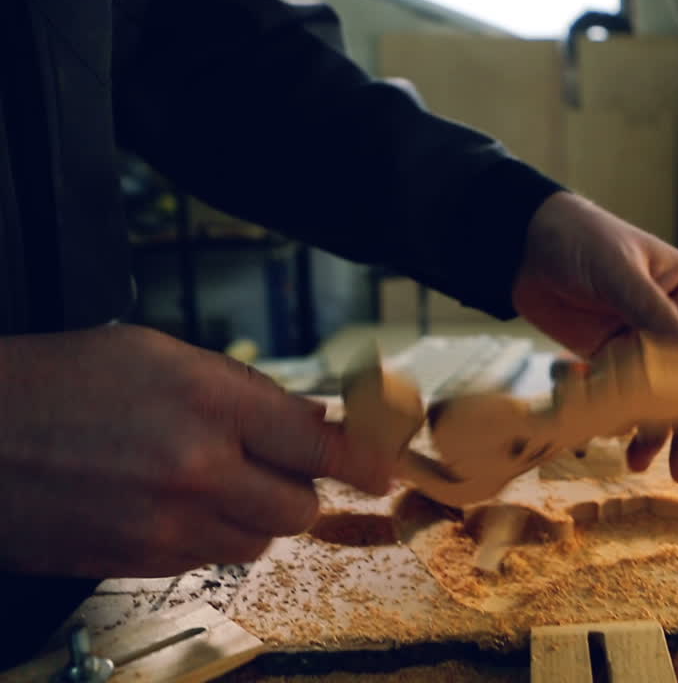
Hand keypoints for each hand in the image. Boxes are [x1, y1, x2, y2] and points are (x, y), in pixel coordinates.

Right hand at [0, 325, 384, 577]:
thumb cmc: (56, 382)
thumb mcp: (157, 355)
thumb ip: (245, 391)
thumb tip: (310, 419)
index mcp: (212, 402)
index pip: (323, 445)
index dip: (364, 461)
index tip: (382, 469)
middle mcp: (200, 469)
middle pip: (300, 507)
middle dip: (297, 487)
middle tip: (272, 464)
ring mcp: (169, 523)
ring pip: (260, 541)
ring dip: (254, 515)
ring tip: (211, 479)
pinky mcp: (140, 562)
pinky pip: (210, 559)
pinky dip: (211, 537)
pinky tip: (173, 503)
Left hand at [512, 191, 677, 482]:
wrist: (524, 242)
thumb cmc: (581, 239)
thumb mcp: (619, 271)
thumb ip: (652, 310)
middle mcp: (669, 321)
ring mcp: (637, 341)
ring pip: (654, 396)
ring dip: (650, 431)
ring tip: (638, 463)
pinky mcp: (606, 356)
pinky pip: (619, 395)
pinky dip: (616, 418)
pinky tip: (610, 440)